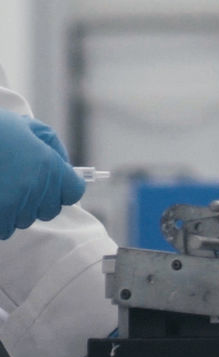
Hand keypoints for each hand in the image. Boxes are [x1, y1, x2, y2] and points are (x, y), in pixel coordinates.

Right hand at [0, 113, 85, 239]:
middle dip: (38, 200)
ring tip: (2, 188)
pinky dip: (0, 220)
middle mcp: (35, 188)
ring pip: (25, 220)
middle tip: (19, 183)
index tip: (54, 184)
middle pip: (50, 210)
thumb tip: (65, 165)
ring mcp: (14, 205)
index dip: (64, 187)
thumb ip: (51, 145)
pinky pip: (5, 229)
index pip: (74, 192)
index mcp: (48, 164)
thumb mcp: (26, 126)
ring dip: (16, 210)